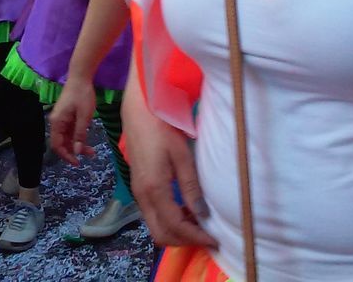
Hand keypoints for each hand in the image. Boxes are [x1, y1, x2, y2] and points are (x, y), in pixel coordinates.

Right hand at [49, 74, 97, 164]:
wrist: (81, 76)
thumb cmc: (82, 95)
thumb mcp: (84, 116)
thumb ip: (80, 134)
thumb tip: (77, 151)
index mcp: (57, 122)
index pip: (57, 145)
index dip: (66, 155)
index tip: (78, 162)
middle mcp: (57, 122)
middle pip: (62, 142)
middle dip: (74, 151)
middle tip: (89, 155)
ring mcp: (62, 119)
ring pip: (68, 138)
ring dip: (78, 144)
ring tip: (92, 151)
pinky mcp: (68, 116)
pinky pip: (71, 131)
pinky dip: (78, 136)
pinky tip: (88, 138)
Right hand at [122, 89, 216, 248]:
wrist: (139, 111)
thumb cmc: (163, 129)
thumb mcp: (182, 156)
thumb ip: (191, 187)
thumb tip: (203, 215)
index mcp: (153, 189)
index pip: (175, 225)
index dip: (195, 236)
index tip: (214, 240)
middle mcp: (141, 196)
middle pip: (161, 234)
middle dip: (184, 240)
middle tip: (207, 236)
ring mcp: (137, 193)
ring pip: (155, 227)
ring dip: (177, 231)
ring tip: (199, 223)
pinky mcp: (138, 188)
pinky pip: (153, 216)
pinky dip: (169, 221)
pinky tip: (185, 209)